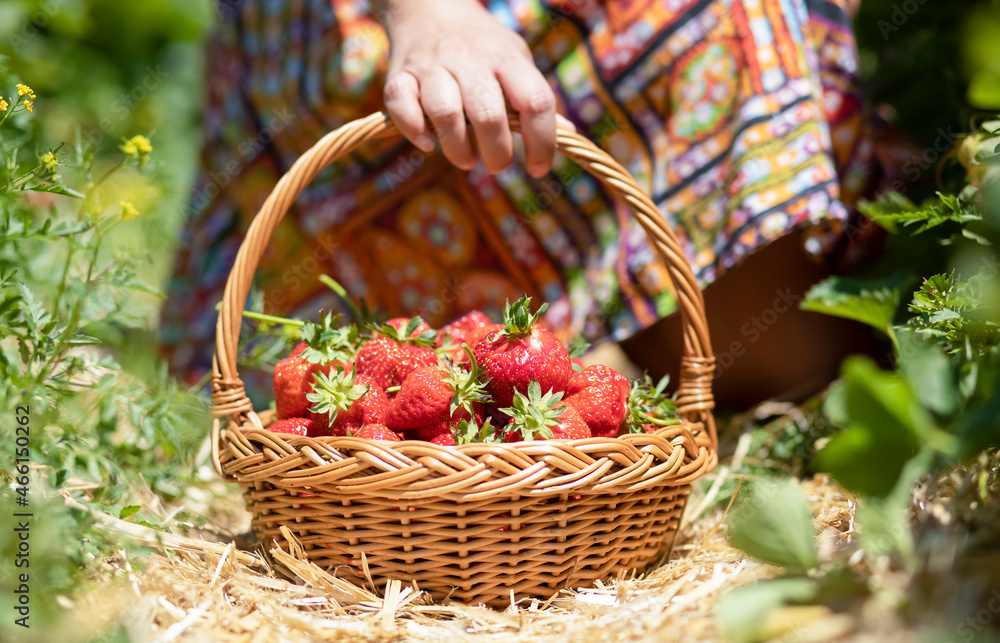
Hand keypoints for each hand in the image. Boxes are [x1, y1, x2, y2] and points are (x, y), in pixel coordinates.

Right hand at [379, 0, 558, 176]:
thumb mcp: (515, 60)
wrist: (430, 7)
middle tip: (496, 164)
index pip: (536, 102)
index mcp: (507, 59)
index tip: (539, 168)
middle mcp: (470, 61)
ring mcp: (433, 67)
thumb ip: (535, 97)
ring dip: (458, 149)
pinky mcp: (401, 75)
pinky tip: (428, 142)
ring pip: (445, 114)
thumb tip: (569, 133)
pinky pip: (402, 106)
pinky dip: (415, 131)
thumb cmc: (483, 47)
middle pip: (488, 115)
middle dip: (497, 154)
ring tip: (466, 158)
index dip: (543, 142)